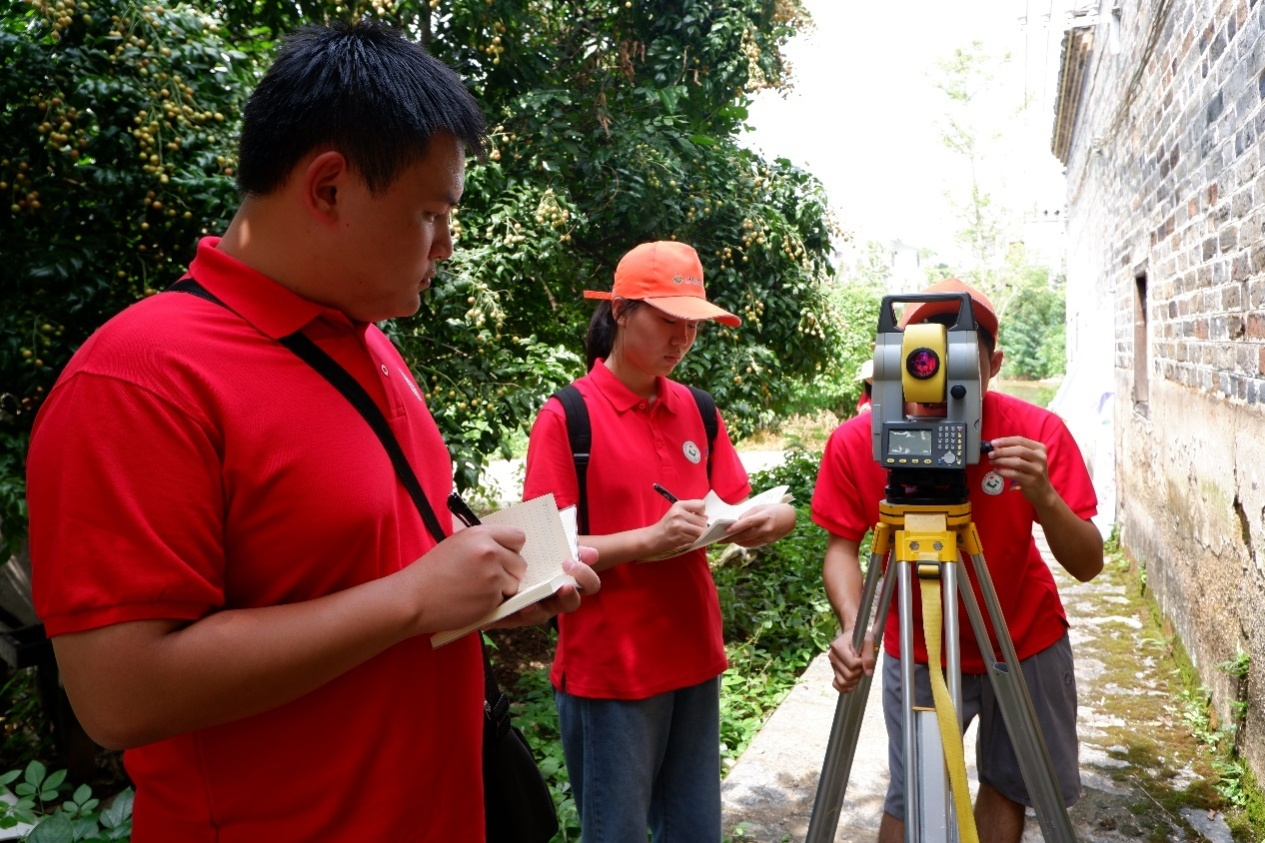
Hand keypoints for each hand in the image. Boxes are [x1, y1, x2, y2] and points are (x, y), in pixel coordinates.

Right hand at [402, 523, 527, 632]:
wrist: (414, 598)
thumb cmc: (432, 572)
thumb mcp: (458, 544)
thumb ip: (484, 543)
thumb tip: (508, 548)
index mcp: (480, 534)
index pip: (518, 537)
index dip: (512, 549)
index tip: (503, 557)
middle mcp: (489, 551)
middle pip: (520, 562)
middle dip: (509, 572)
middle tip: (488, 578)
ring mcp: (492, 575)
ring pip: (515, 583)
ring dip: (503, 589)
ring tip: (477, 590)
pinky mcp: (491, 597)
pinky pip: (505, 600)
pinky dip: (493, 603)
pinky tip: (473, 600)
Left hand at [491, 546, 600, 627]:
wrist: (502, 561)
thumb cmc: (535, 556)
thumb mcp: (551, 550)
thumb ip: (571, 550)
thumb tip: (593, 554)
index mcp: (568, 582)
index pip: (589, 585)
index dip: (586, 577)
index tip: (570, 563)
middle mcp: (555, 599)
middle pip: (571, 603)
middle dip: (568, 596)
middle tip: (563, 586)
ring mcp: (536, 609)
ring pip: (540, 616)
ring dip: (536, 610)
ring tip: (528, 604)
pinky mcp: (514, 616)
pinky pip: (513, 620)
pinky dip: (508, 616)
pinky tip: (506, 611)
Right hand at [652, 499, 707, 555]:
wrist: (654, 537)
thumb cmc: (667, 524)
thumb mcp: (676, 512)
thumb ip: (691, 512)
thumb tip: (706, 517)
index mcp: (678, 505)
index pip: (701, 505)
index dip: (701, 512)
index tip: (697, 515)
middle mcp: (679, 514)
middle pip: (702, 520)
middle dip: (701, 525)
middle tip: (693, 527)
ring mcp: (679, 526)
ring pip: (701, 531)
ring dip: (699, 534)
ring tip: (691, 533)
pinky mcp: (680, 537)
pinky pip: (696, 539)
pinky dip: (694, 540)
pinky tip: (687, 538)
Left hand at [720, 502, 795, 548]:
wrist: (790, 518)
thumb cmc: (773, 509)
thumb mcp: (761, 507)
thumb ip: (748, 515)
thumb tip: (736, 523)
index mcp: (765, 517)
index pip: (749, 523)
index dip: (737, 527)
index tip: (726, 530)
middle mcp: (767, 528)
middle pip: (746, 535)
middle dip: (732, 538)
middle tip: (720, 539)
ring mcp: (768, 537)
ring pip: (749, 541)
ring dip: (736, 541)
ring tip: (725, 540)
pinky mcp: (768, 542)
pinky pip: (753, 544)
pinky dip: (744, 543)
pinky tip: (736, 541)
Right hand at [828, 626, 875, 693]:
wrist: (852, 635)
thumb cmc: (861, 637)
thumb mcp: (868, 640)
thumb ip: (869, 655)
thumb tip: (867, 673)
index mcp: (838, 646)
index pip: (852, 664)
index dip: (861, 664)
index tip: (863, 657)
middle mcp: (832, 656)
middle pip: (848, 675)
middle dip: (859, 672)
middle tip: (863, 664)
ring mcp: (832, 664)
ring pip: (843, 682)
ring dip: (855, 680)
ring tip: (859, 671)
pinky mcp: (834, 671)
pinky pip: (836, 685)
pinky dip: (844, 688)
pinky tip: (852, 686)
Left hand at [987, 435, 1055, 507]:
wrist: (1043, 492)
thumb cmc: (1032, 472)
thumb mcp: (1029, 459)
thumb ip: (1016, 451)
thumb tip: (996, 447)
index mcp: (1040, 449)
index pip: (1020, 440)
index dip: (1005, 441)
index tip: (993, 443)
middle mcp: (1040, 458)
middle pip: (1018, 450)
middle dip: (1002, 451)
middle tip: (991, 454)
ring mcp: (1037, 470)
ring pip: (1016, 462)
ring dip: (1001, 461)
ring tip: (992, 462)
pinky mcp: (1031, 481)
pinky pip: (1014, 474)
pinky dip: (1003, 471)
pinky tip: (996, 470)